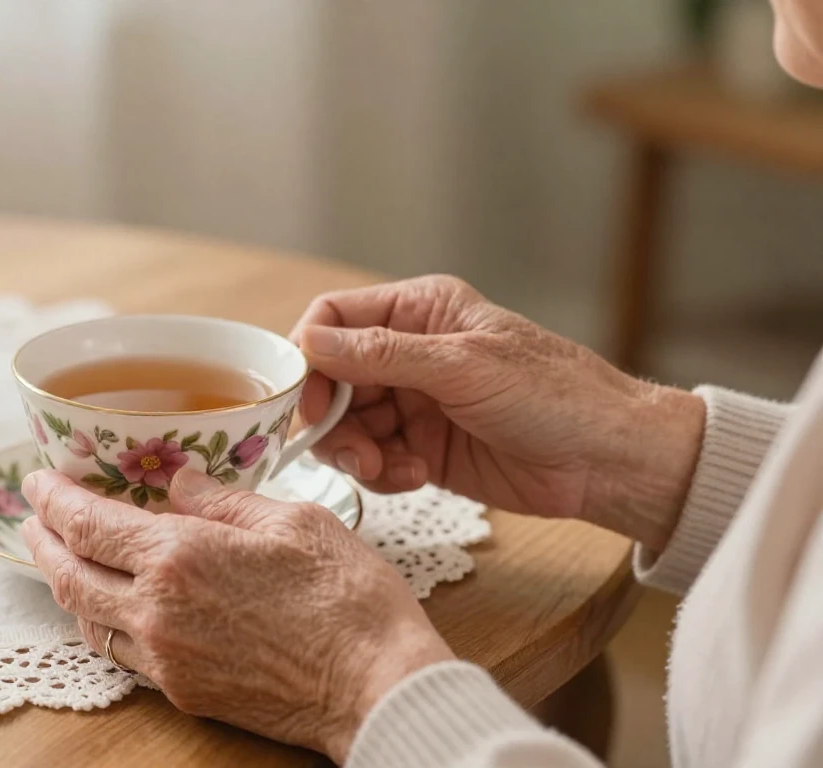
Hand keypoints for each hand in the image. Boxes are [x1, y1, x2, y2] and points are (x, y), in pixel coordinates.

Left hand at [20, 468, 452, 762]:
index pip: (85, 524)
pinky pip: (123, 655)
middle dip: (42, 542)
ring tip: (71, 559)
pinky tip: (119, 608)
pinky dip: (106, 624)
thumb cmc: (348, 599)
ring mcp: (166, 659)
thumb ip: (223, 500)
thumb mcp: (293, 521)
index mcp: (178, 556)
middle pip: (68, 576)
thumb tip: (181, 482)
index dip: (51, 498)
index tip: (37, 481)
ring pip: (87, 621)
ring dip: (70, 586)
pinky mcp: (185, 692)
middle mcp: (156, 610)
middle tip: (35, 518)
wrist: (378, 687)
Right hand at [291, 275, 705, 551]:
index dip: (310, 355)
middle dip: (332, 417)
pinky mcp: (421, 449)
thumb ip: (382, 354)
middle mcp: (409, 353)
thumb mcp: (463, 367)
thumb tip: (311, 342)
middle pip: (332, 378)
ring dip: (355, 452)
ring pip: (347, 424)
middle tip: (349, 450)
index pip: (334, 319)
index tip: (307, 397)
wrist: (607, 462)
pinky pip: (374, 459)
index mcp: (420, 312)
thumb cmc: (554, 395)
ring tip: (387, 470)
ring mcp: (414, 403)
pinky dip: (382, 473)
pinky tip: (414, 476)